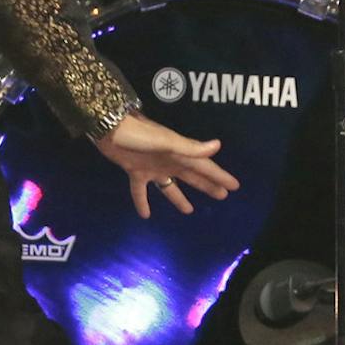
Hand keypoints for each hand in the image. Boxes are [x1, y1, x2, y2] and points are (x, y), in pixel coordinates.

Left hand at [94, 111, 239, 219]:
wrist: (110, 128)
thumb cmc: (139, 134)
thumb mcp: (166, 141)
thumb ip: (190, 147)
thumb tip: (218, 145)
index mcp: (179, 154)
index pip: (204, 167)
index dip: (219, 176)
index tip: (234, 186)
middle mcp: (169, 161)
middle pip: (192, 176)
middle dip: (207, 185)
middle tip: (222, 196)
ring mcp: (152, 167)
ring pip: (169, 186)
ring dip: (179, 198)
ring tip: (189, 211)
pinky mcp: (135, 171)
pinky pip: (141, 191)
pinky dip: (142, 202)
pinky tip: (146, 215)